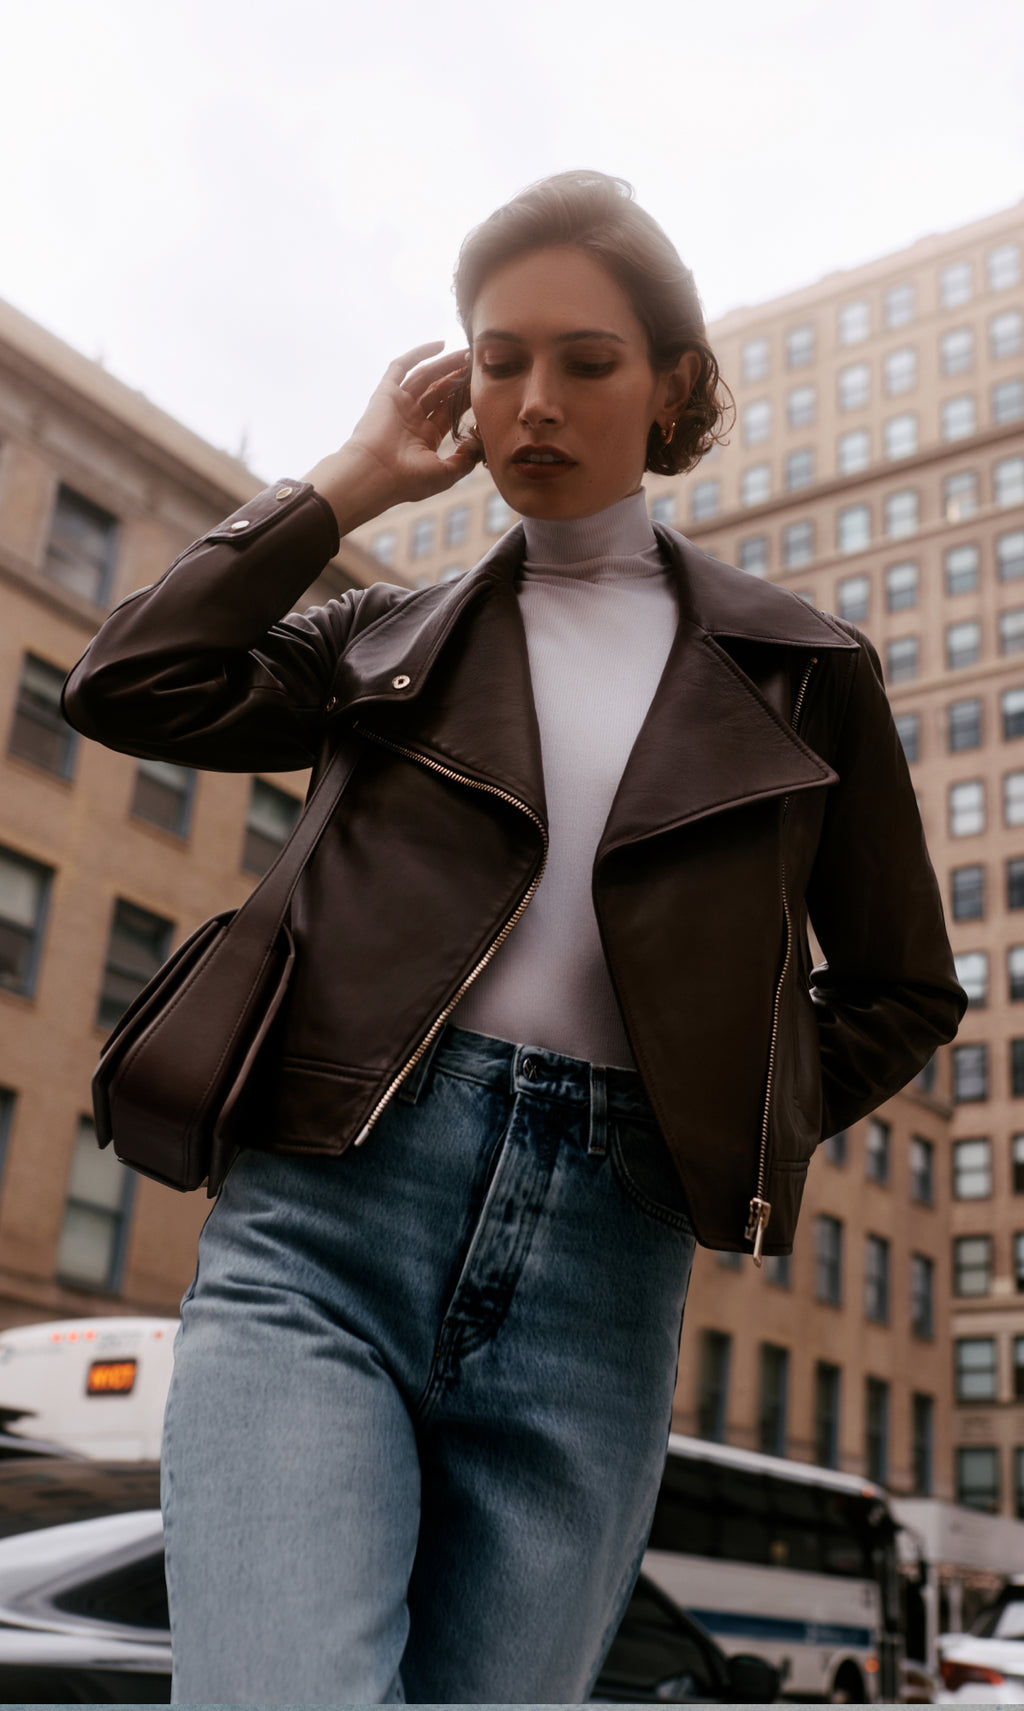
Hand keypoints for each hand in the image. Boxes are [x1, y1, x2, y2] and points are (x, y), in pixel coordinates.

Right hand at [304, 343, 480, 533]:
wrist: (374, 474)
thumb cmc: (407, 480)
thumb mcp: (444, 474)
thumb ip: (465, 460)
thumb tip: (478, 444)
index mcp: (423, 438)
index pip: (449, 411)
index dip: (466, 398)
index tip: (483, 385)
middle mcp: (410, 419)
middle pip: (439, 391)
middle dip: (458, 378)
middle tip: (477, 364)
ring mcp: (398, 405)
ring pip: (426, 377)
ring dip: (446, 364)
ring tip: (467, 354)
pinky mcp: (385, 393)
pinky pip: (401, 366)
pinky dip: (419, 354)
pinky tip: (441, 344)